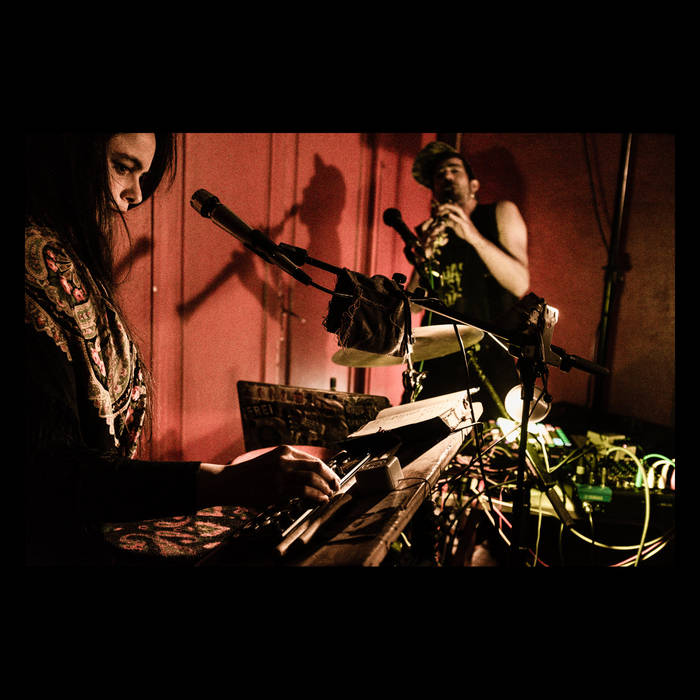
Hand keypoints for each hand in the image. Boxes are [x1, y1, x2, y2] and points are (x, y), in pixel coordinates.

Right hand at [208, 445, 340, 509]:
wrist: (229, 481)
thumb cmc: (250, 475)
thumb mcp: (271, 462)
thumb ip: (289, 466)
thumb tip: (311, 478)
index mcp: (284, 451)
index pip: (313, 459)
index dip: (327, 470)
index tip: (333, 478)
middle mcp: (285, 459)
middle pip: (317, 467)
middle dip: (331, 478)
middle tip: (336, 486)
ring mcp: (281, 473)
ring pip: (313, 479)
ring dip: (325, 488)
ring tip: (329, 495)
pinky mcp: (278, 488)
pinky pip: (304, 492)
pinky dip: (317, 496)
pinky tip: (321, 500)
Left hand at [428, 203, 476, 244]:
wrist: (474, 239)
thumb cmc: (465, 233)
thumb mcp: (456, 227)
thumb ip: (451, 223)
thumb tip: (444, 221)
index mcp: (460, 215)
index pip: (453, 208)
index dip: (445, 207)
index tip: (437, 208)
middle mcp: (463, 215)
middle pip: (455, 206)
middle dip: (447, 205)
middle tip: (438, 206)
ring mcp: (465, 219)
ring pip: (458, 210)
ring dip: (451, 207)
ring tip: (443, 206)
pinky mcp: (466, 225)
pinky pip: (460, 220)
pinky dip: (455, 216)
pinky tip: (449, 214)